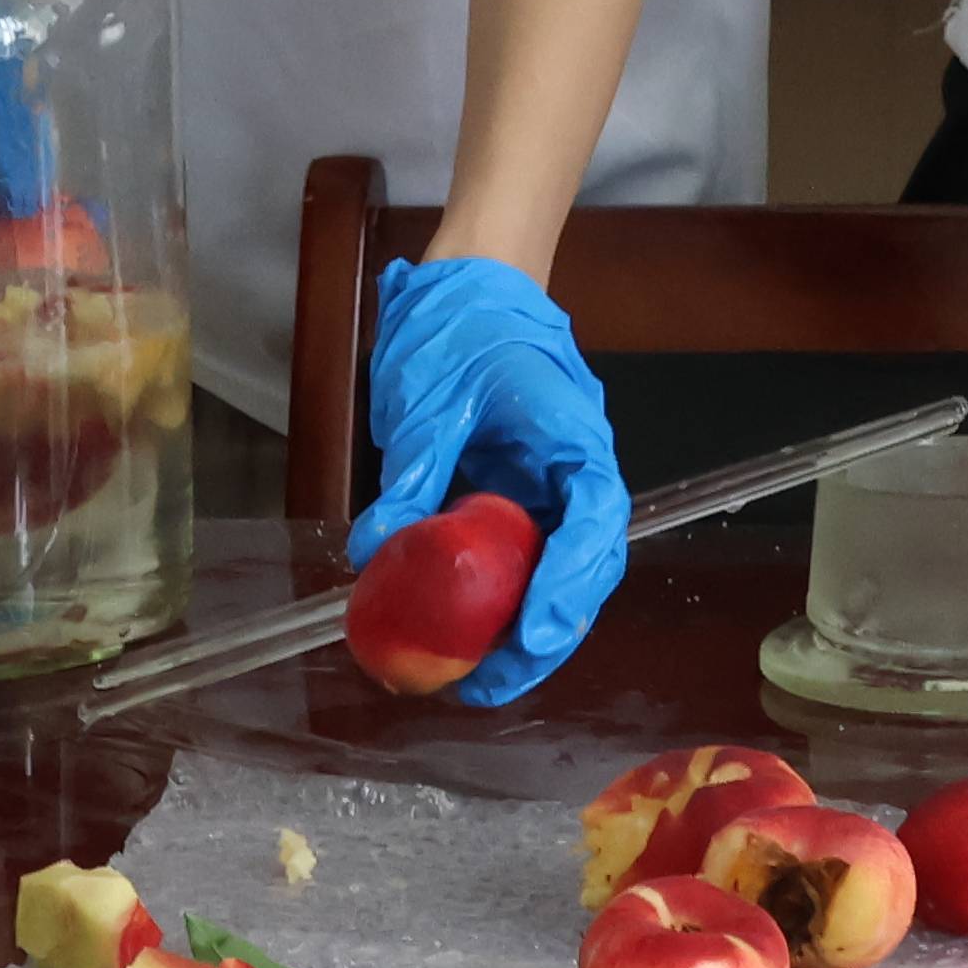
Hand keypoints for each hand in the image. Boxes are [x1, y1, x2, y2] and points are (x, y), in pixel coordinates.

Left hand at [347, 258, 630, 706]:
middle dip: (546, 633)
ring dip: (525, 631)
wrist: (474, 284)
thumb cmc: (462, 326)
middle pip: (585, 565)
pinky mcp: (522, 501)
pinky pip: (523, 562)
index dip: (569, 584)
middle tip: (490, 683)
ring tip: (475, 680)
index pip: (593, 518)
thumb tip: (373, 552)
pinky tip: (462, 639)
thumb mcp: (430, 396)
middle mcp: (575, 471)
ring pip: (558, 574)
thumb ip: (413, 473)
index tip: (532, 635)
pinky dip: (500, 605)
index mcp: (572, 436)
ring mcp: (552, 489)